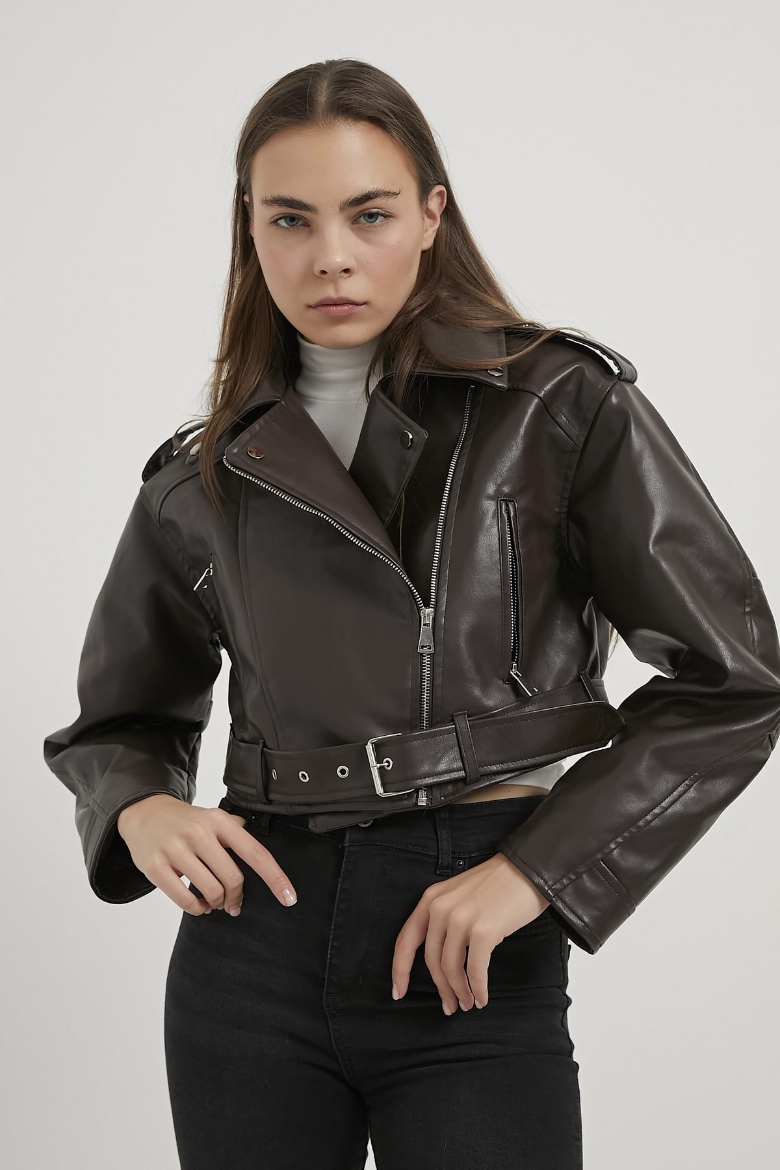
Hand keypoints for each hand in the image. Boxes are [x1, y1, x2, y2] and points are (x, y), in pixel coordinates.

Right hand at [116, 794, 297, 916]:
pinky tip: (199, 905)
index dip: (275, 878)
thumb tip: (261, 856)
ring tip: (213, 902)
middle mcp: (198, 832)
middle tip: (232, 902)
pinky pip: (186, 901)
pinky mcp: (156, 867)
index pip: (255, 852)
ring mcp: (175, 849)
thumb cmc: (185, 822)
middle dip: (236, 897)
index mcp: (219, 820)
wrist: (144, 814)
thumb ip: (237, 832)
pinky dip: (198, 909)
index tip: (289, 897)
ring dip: (216, 904)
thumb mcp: (213, 817)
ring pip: (211, 891)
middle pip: (233, 878)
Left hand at [391, 853, 549, 1012]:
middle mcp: (440, 908)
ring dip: (460, 992)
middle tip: (450, 1005)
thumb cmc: (498, 884)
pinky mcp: (483, 931)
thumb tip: (441, 958)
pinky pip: (475, 970)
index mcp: (431, 899)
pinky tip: (482, 997)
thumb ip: (445, 917)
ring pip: (451, 969)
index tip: (399, 992)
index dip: (400, 970)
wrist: (529, 869)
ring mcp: (461, 919)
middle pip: (432, 961)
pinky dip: (478, 989)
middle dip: (441, 988)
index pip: (405, 940)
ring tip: (468, 1003)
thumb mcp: (459, 894)